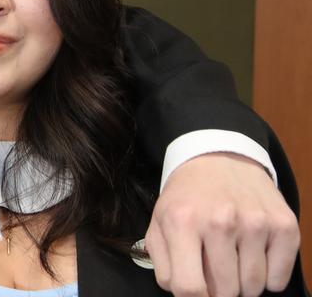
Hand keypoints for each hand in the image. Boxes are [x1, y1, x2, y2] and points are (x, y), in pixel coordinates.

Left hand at [146, 152, 299, 296]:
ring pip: (253, 288)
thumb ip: (164, 265)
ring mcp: (256, 223)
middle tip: (214, 271)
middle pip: (226, 291)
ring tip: (233, 260)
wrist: (219, 159)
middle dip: (219, 290)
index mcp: (182, 222)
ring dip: (243, 285)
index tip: (197, 295)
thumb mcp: (160, 223)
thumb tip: (183, 295)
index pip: (190, 287)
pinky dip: (269, 278)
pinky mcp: (284, 226)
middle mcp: (220, 221)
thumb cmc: (187, 198)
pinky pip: (279, 279)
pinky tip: (254, 255)